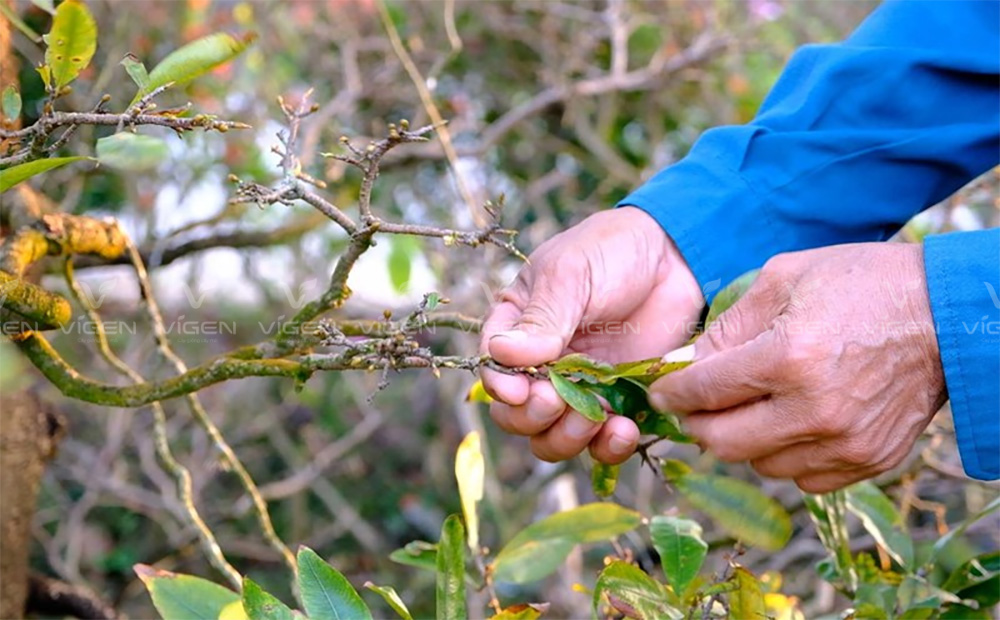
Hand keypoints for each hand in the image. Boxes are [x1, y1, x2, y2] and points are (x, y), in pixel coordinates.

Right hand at [480, 207, 702, 464]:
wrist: (675, 257)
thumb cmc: (612, 252)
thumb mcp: (571, 274)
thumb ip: (542, 317)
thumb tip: (502, 354)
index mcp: (516, 329)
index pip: (493, 370)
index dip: (501, 388)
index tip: (521, 390)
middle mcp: (541, 367)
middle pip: (516, 416)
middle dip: (533, 417)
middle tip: (558, 402)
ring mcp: (579, 389)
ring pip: (552, 439)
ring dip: (566, 440)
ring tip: (594, 421)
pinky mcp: (617, 405)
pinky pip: (601, 443)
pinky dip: (608, 448)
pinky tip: (624, 430)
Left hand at [649, 243, 945, 492]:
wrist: (945, 315)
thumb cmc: (861, 285)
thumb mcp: (784, 279)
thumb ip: (728, 326)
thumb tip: (684, 364)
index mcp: (788, 357)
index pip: (703, 392)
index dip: (671, 394)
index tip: (660, 392)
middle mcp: (814, 410)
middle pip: (722, 442)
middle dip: (697, 423)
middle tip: (694, 406)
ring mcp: (844, 442)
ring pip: (759, 465)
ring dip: (742, 440)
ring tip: (750, 407)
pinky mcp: (869, 460)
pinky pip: (802, 479)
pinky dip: (784, 456)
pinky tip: (789, 423)